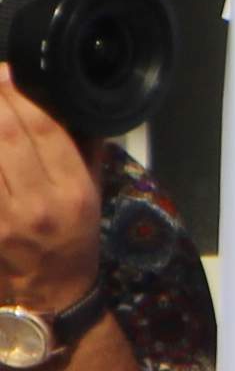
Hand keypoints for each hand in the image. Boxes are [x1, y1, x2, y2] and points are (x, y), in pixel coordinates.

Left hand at [0, 85, 100, 325]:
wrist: (49, 296)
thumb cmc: (72, 243)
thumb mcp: (91, 195)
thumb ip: (84, 151)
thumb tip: (71, 106)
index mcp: (72, 192)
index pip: (45, 132)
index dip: (21, 98)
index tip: (7, 74)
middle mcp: (37, 205)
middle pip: (6, 138)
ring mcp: (3, 220)